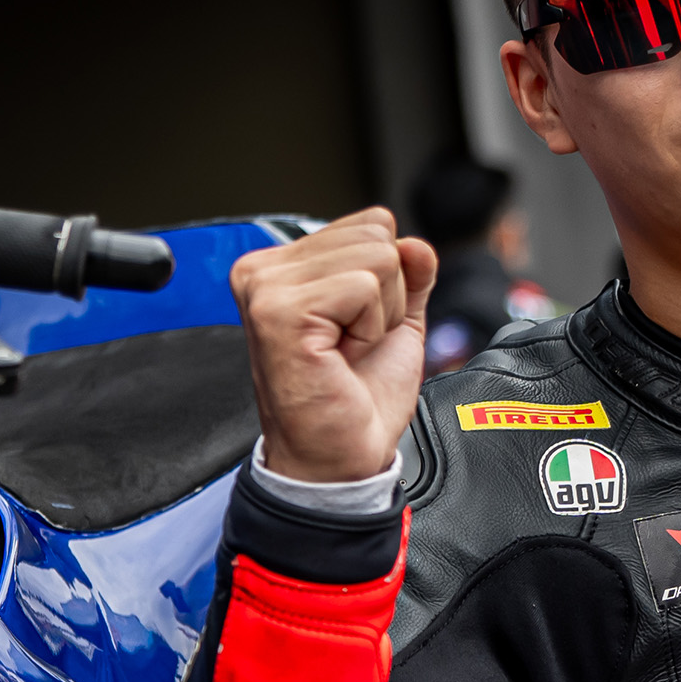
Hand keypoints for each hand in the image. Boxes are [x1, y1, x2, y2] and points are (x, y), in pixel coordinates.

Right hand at [232, 210, 437, 486]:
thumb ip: (409, 275)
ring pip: (376, 257)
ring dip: (379, 314)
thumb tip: (416, 244)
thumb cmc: (355, 400)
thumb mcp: (394, 322)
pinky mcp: (280, 311)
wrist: (340, 459)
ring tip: (346, 351)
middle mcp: (265, 270)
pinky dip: (370, 327)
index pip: (370, 222)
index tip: (354, 328)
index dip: (387, 281)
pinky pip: (365, 285)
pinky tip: (341, 356)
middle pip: (377, 234)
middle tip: (352, 345)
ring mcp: (267, 288)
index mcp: (283, 266)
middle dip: (387, 296)